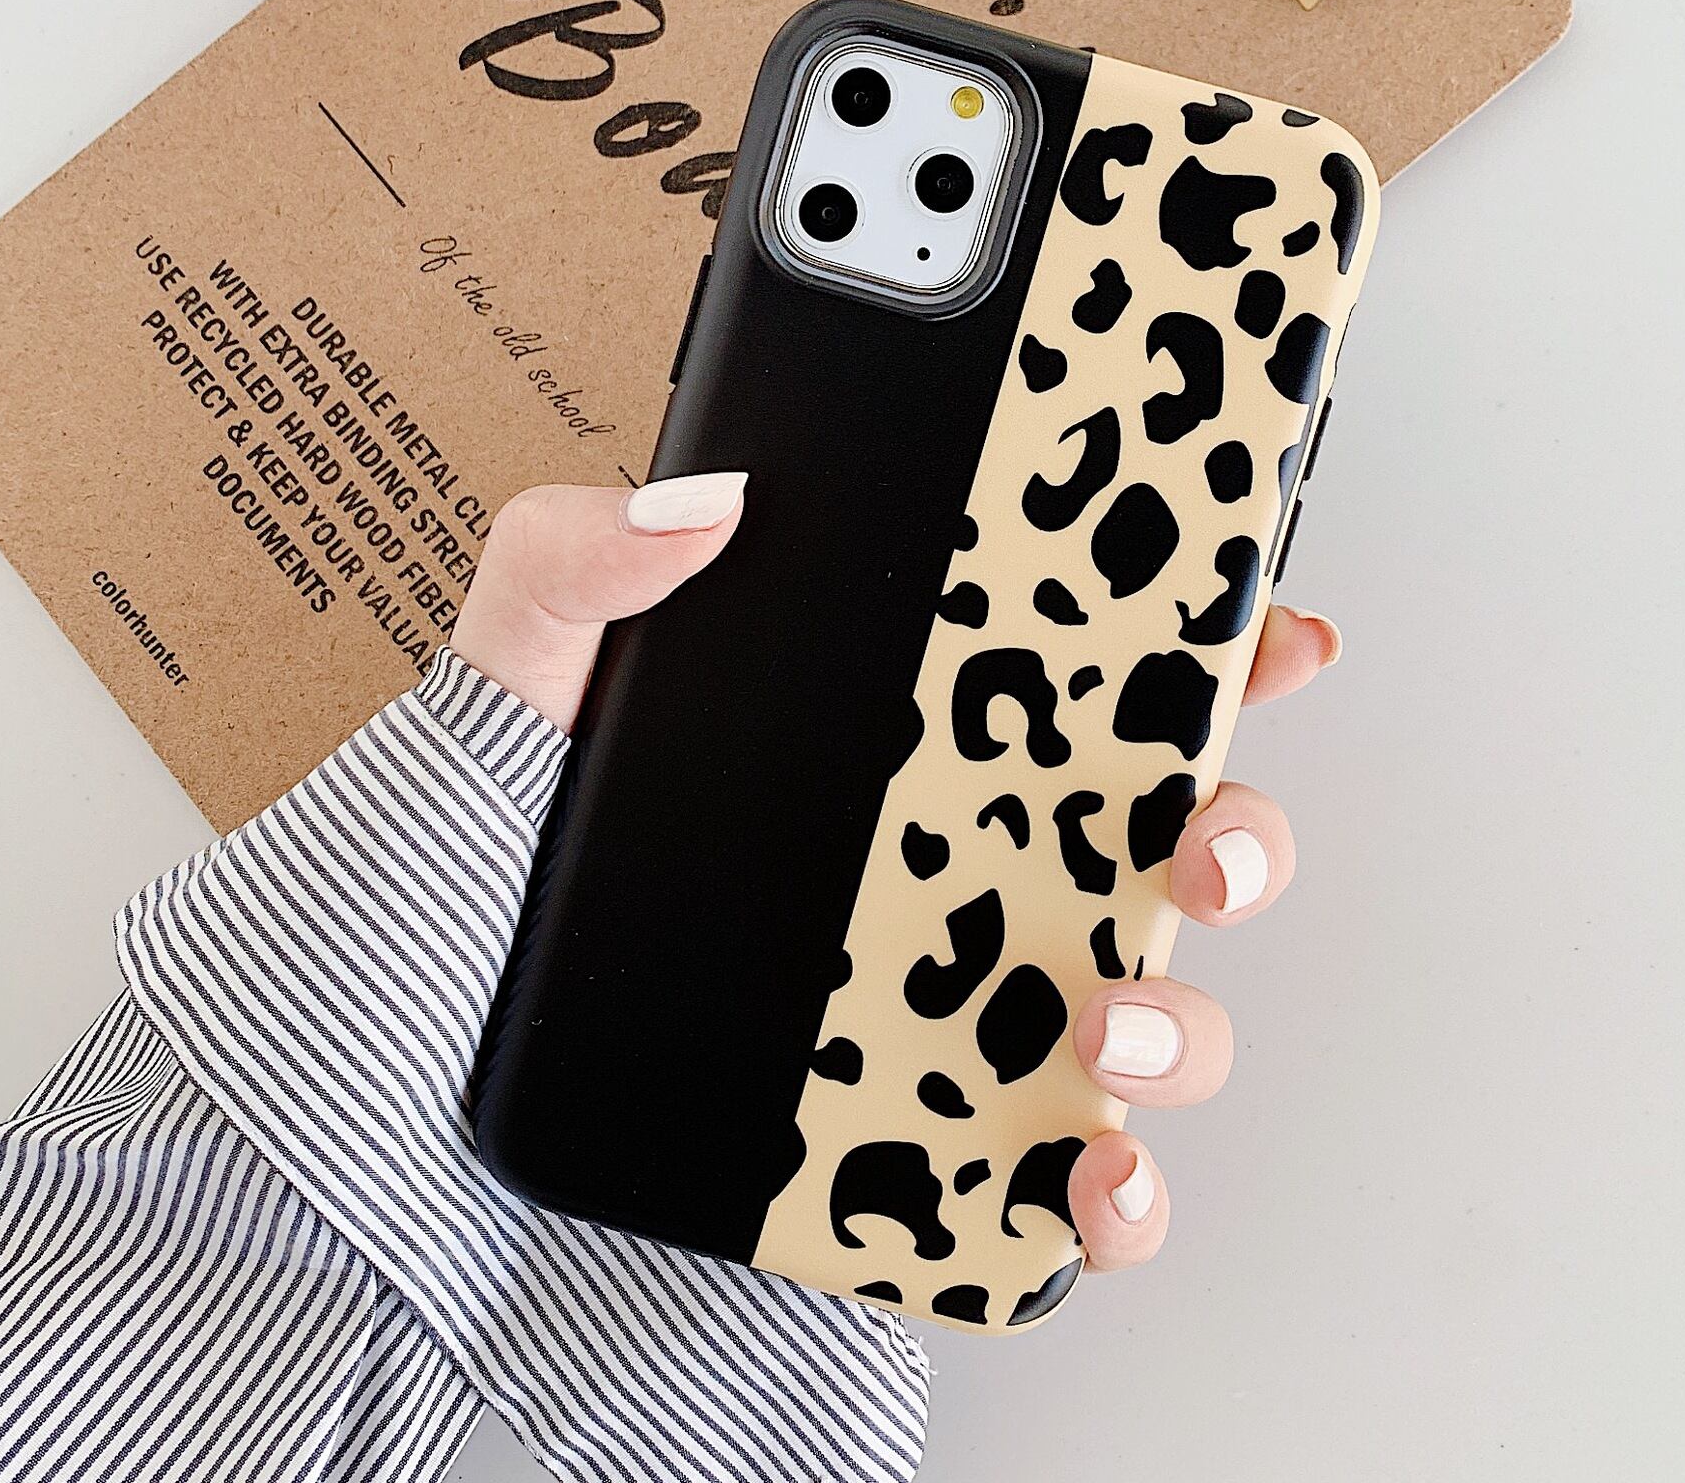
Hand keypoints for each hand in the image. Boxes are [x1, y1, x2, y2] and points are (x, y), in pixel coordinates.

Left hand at [453, 477, 1341, 1276]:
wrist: (415, 1074)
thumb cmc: (487, 861)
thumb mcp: (515, 681)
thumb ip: (577, 558)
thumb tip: (703, 496)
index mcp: (902, 739)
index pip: (1093, 678)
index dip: (1209, 646)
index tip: (1269, 625)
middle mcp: (960, 874)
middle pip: (1168, 840)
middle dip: (1237, 830)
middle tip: (1194, 829)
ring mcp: (958, 1014)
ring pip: (1157, 1010)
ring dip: (1182, 1017)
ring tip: (1100, 1012)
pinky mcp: (930, 1149)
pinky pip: (1075, 1179)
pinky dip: (1121, 1187)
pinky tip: (1085, 1168)